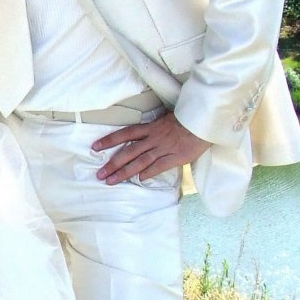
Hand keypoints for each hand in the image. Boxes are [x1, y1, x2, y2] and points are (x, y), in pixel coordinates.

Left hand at [92, 111, 210, 183]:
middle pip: (128, 152)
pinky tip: (139, 179)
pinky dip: (148, 173)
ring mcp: (163, 148)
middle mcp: (153, 138)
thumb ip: (154, 128)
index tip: (95, 147)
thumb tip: (143, 134)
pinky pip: (158, 167)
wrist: (204, 122)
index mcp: (150, 127)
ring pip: (139, 162)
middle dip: (112, 164)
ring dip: (124, 172)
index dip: (109, 140)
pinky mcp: (175, 157)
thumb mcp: (166, 119)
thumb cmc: (186, 119)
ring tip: (111, 181)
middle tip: (99, 174)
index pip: (125, 134)